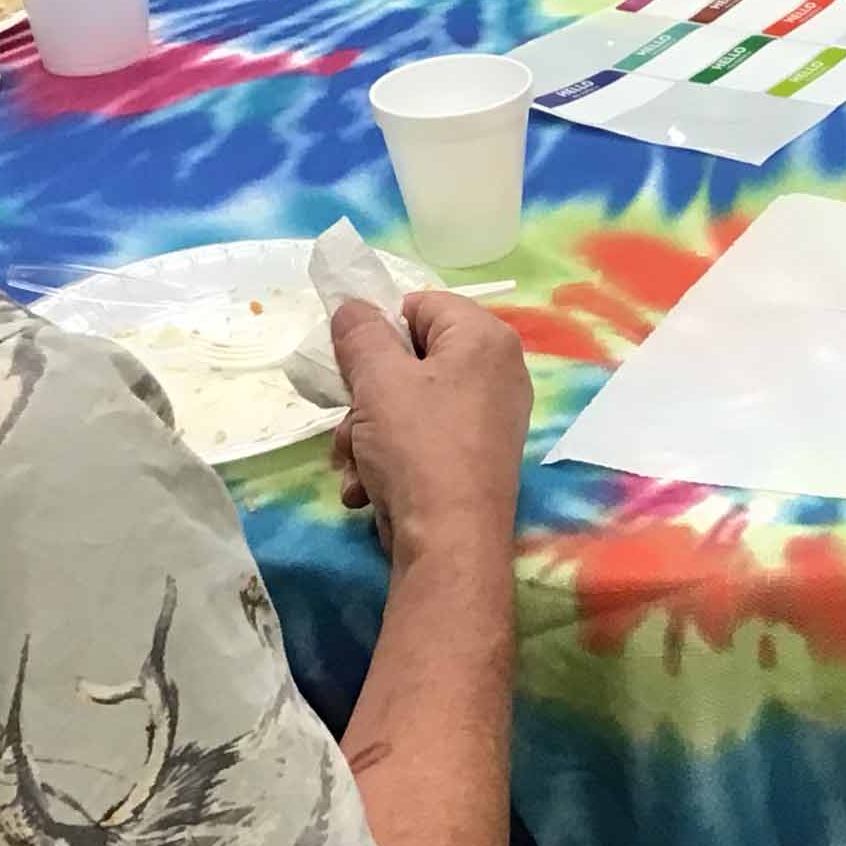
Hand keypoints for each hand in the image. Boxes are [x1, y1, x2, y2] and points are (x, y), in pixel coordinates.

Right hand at [328, 291, 531, 565]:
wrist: (450, 541)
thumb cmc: (418, 444)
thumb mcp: (378, 380)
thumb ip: (361, 335)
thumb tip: (353, 307)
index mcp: (485, 338)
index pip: (422, 305)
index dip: (380, 328)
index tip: (351, 359)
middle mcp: (497, 372)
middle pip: (411, 361)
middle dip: (365, 397)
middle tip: (349, 422)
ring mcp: (487, 420)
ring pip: (407, 407)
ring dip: (366, 436)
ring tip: (353, 466)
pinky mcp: (474, 460)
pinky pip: (422, 441)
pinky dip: (389, 462)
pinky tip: (367, 490)